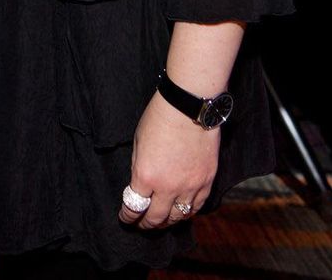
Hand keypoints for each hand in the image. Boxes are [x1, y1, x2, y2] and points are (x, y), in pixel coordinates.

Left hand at [118, 90, 219, 228]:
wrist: (188, 105)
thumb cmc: (159, 118)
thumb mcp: (138, 142)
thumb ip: (139, 166)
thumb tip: (141, 184)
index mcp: (145, 175)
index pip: (134, 207)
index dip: (128, 216)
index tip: (125, 218)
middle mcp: (167, 187)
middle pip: (156, 218)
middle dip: (145, 224)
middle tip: (141, 225)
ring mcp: (189, 187)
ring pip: (177, 217)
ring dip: (167, 222)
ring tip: (161, 222)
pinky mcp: (206, 182)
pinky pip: (197, 207)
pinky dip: (187, 213)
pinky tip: (181, 212)